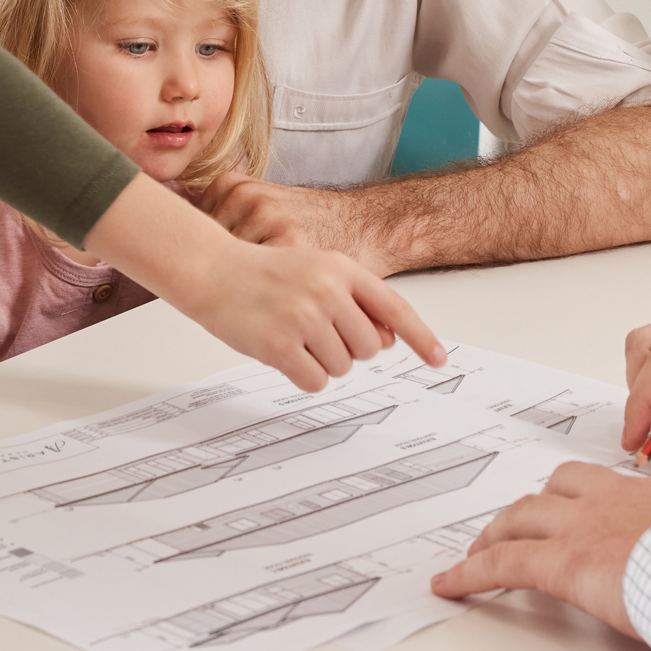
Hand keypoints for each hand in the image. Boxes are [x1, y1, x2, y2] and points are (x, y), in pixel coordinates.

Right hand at [84, 175, 444, 389]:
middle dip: (346, 348)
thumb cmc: (263, 274)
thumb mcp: (315, 271)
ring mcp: (305, 319)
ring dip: (320, 361)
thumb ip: (354, 300)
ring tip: (291, 334)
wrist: (212, 270)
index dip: (421, 337)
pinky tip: (281, 351)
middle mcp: (328, 292)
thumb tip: (388, 341)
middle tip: (313, 330)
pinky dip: (302, 375)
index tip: (438, 360)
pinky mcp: (281, 345)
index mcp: (342, 269)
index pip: (395, 308)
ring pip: (341, 367)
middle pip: (368, 348)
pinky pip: (315, 381)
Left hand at [430, 462, 650, 636]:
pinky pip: (501, 562)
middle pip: (559, 487)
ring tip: (480, 549)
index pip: (614, 487)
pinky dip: (469, 572)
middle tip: (521, 524)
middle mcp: (614, 499)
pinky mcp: (561, 561)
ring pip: (522, 514)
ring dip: (497, 532)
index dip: (592, 501)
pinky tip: (451, 583)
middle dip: (537, 505)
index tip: (586, 514)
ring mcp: (583, 526)